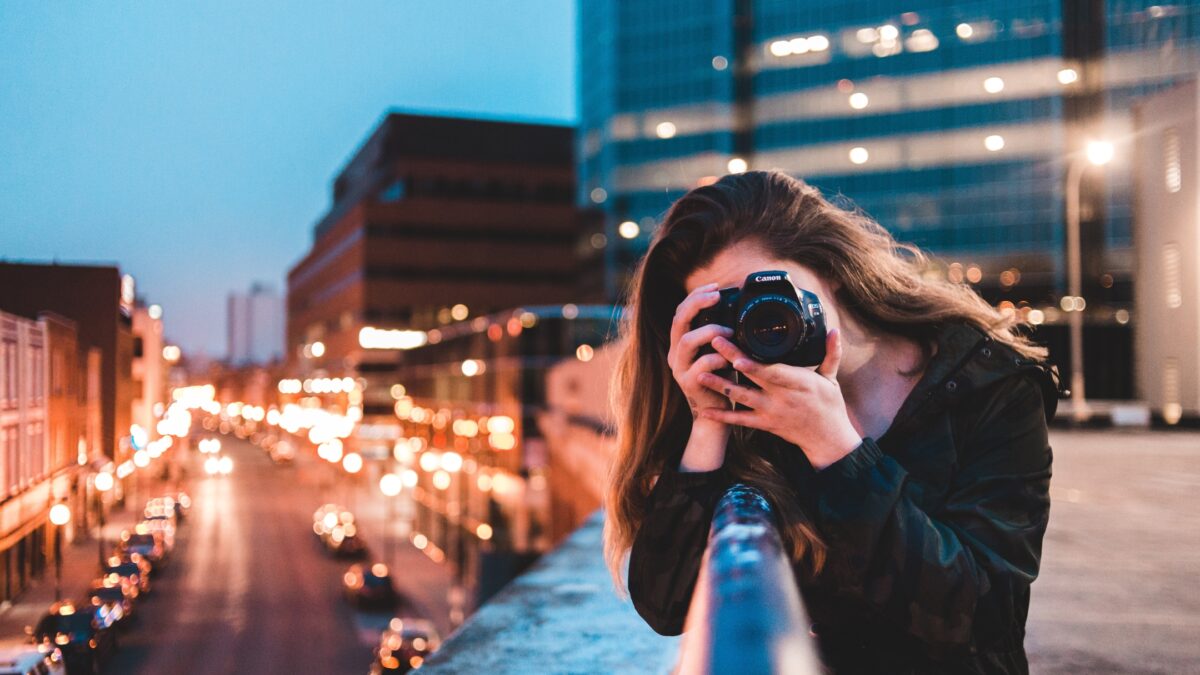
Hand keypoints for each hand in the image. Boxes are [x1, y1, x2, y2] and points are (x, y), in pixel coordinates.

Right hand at [667, 282, 735, 424]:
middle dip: (697, 303)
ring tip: (729, 331)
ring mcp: (679, 368)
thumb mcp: (719, 352)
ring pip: (686, 341)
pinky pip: (701, 365)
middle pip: (678, 320)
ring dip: (710, 331)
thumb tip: (736, 310)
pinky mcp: (688, 383)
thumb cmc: (721, 380)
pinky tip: (731, 359)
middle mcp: (675, 353)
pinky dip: (718, 358)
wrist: (715, 415)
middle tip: (716, 296)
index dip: (696, 296)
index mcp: (680, 343)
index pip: (681, 311)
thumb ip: (720, 334)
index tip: (715, 287)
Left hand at [695, 328, 862, 470]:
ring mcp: (770, 412)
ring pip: (741, 398)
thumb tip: (835, 330)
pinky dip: (722, 416)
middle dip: (731, 360)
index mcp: (799, 383)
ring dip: (720, 385)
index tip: (738, 354)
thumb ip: (831, 353)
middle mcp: (782, 398)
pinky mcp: (764, 424)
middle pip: (752, 377)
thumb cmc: (829, 406)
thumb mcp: (831, 378)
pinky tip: (705, 410)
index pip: (774, 372)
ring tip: (699, 373)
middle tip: (713, 342)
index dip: (754, 365)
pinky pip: (739, 420)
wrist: (826, 439)